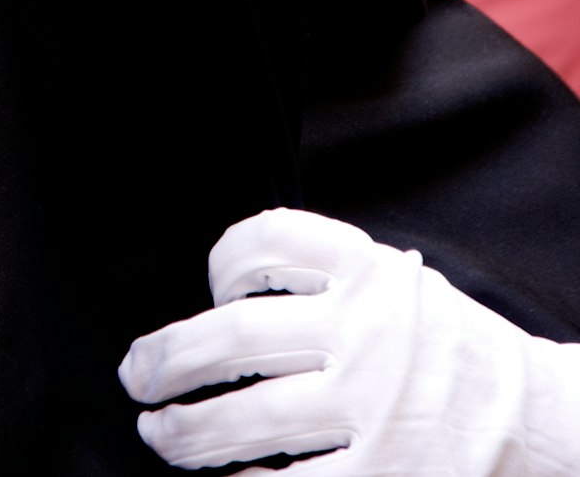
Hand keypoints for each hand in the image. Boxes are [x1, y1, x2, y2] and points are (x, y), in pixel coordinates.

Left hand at [119, 207, 579, 474]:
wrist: (546, 421)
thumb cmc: (452, 352)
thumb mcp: (400, 286)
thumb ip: (332, 278)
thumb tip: (229, 294)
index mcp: (371, 272)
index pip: (268, 239)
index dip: (222, 261)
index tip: (211, 292)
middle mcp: (367, 332)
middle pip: (232, 335)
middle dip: (167, 357)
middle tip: (136, 374)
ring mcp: (372, 409)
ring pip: (244, 419)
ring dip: (183, 431)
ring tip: (160, 433)